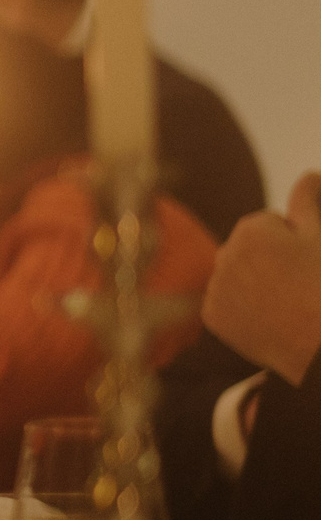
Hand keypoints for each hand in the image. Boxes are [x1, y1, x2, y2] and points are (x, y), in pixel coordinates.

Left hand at [204, 172, 320, 386]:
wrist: (317, 343)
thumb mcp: (320, 237)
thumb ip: (307, 202)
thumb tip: (308, 175)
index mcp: (251, 229)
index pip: (266, 223)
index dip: (290, 240)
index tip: (303, 260)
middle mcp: (224, 254)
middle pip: (246, 248)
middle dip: (267, 258)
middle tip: (295, 282)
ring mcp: (215, 287)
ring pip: (234, 274)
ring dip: (252, 282)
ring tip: (282, 301)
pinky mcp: (211, 316)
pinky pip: (223, 302)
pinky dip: (240, 308)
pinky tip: (266, 318)